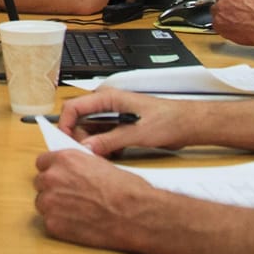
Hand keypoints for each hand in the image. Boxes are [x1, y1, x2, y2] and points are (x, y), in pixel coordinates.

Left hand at [33, 142, 153, 249]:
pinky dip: (61, 224)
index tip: (60, 177)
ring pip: (43, 203)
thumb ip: (78, 166)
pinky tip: (79, 224)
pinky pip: (49, 222)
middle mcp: (52, 178)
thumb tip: (71, 172)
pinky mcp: (53, 224)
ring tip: (77, 212)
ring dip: (55, 207)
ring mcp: (50, 202)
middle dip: (53, 189)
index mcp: (64, 159)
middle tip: (71, 197)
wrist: (135, 214)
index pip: (43, 162)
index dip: (53, 170)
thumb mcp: (100, 164)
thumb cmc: (126, 189)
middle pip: (40, 183)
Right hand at [55, 89, 189, 155]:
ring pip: (89, 133)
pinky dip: (104, 149)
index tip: (66, 142)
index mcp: (108, 98)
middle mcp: (107, 105)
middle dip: (81, 140)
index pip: (73, 107)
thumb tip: (87, 148)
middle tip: (89, 155)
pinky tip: (116, 154)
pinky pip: (101, 139)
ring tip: (106, 155)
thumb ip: (110, 140)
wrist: (187, 125)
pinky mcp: (118, 128)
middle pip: (79, 122)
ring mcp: (112, 117)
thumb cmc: (168, 120)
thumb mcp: (137, 133)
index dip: (65, 124)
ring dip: (94, 146)